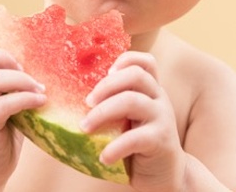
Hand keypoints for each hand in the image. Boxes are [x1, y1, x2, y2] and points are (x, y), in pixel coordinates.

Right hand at [0, 37, 45, 186]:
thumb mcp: (4, 104)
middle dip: (3, 56)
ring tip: (39, 87)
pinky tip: (40, 101)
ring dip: (20, 79)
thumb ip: (11, 85)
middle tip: (24, 68)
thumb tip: (42, 62)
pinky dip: (25, 98)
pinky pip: (2, 105)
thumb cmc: (0, 133)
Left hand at [82, 51, 185, 191]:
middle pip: (136, 75)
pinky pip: (134, 138)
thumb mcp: (129, 119)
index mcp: (151, 90)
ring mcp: (163, 117)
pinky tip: (104, 157)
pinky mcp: (161, 140)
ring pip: (132, 101)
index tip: (105, 72)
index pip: (146, 62)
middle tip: (86, 102)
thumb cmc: (138, 145)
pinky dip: (114, 148)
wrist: (165, 175)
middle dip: (106, 85)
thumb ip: (114, 105)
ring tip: (85, 128)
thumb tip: (70, 99)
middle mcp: (159, 98)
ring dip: (102, 112)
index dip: (125, 60)